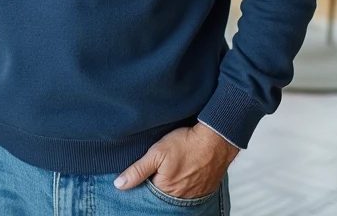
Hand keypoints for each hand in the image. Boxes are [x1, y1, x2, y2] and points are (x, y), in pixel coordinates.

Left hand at [113, 122, 238, 198]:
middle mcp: (181, 197)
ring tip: (174, 168)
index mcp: (166, 190)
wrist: (216, 138)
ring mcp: (195, 195)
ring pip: (176, 193)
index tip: (146, 171)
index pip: (147, 193)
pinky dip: (186, 184)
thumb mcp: (157, 153)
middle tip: (162, 167)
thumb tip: (119, 185)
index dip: (144, 181)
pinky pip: (191, 191)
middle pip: (162, 194)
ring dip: (172, 184)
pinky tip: (185, 172)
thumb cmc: (187, 143)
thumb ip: (137, 170)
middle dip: (158, 183)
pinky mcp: (206, 189)